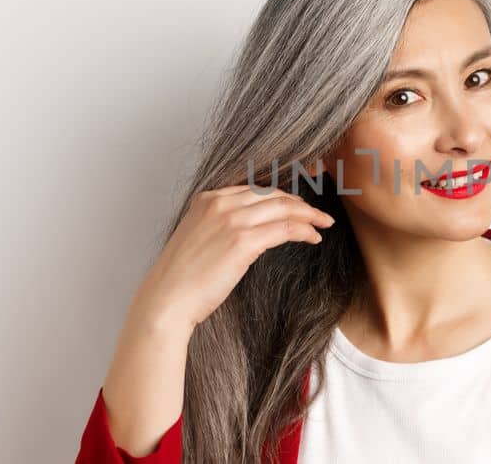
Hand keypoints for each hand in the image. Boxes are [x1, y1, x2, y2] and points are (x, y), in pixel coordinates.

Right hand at [129, 184, 335, 336]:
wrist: (167, 300)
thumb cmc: (182, 279)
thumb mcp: (199, 239)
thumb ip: (220, 226)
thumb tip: (250, 231)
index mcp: (206, 199)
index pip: (254, 190)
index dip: (280, 196)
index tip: (296, 205)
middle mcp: (219, 204)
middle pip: (272, 194)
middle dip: (300, 203)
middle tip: (318, 215)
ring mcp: (231, 220)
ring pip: (283, 207)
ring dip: (309, 214)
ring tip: (323, 224)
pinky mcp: (242, 241)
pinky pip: (284, 228)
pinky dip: (303, 230)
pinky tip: (313, 237)